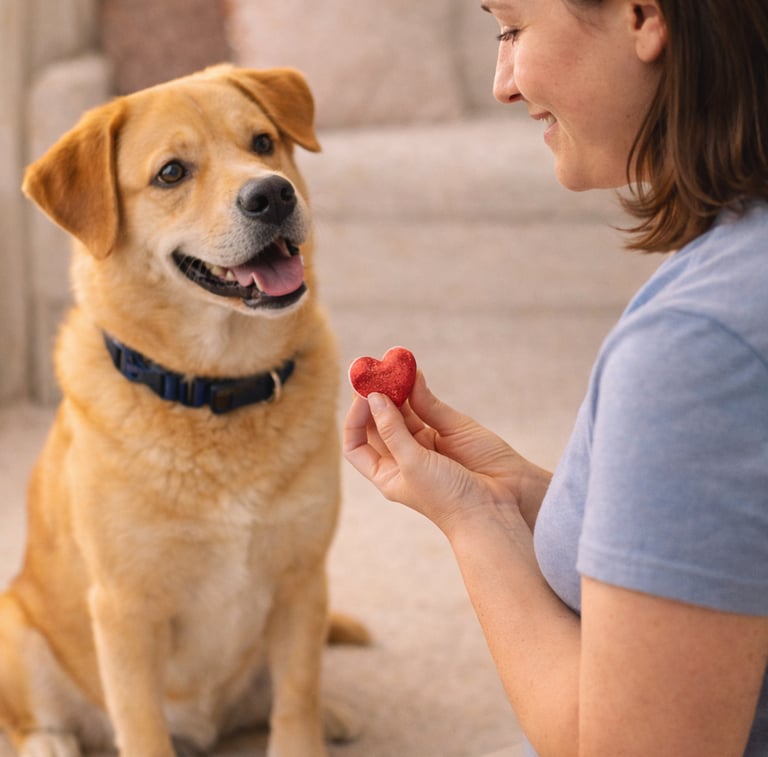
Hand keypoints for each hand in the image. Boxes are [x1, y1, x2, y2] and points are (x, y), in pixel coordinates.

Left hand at [343, 371, 541, 534]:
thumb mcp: (413, 464)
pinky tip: (413, 375)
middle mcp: (402, 457)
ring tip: (391, 368)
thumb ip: (393, 429)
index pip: (356, 444)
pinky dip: (418, 389)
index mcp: (387, 473)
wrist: (496, 506)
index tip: (363, 397)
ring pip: (401, 411)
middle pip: (377, 423)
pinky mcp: (446, 431)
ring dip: (395, 390)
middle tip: (372, 372)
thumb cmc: (448, 497)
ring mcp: (424, 443)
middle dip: (373, 398)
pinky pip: (426, 406)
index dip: (355, 420)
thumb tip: (374, 397)